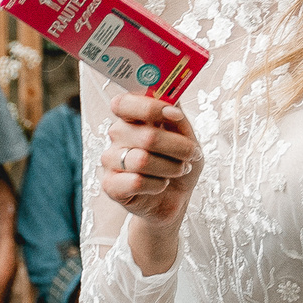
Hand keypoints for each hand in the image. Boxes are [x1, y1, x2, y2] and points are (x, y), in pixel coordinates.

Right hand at [98, 94, 199, 226]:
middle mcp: (116, 136)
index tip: (175, 116)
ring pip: (142, 160)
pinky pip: (136, 182)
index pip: (123, 103)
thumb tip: (172, 104)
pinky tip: (160, 185)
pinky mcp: (110, 185)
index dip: (150, 107)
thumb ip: (177, 118)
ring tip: (179, 170)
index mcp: (131, 118)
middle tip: (191, 154)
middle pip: (146, 136)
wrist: (175, 199)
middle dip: (178, 147)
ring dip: (170, 168)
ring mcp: (110, 160)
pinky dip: (157, 185)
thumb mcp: (187, 137)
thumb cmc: (178, 164)